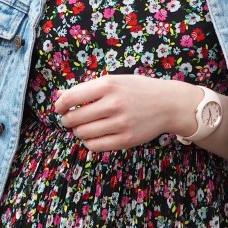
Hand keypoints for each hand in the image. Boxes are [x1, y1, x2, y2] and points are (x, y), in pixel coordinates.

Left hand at [53, 73, 198, 151]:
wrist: (168, 104)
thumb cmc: (137, 90)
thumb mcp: (113, 81)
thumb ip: (86, 88)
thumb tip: (59, 95)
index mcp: (108, 85)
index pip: (71, 98)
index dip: (60, 105)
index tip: (59, 108)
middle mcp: (113, 104)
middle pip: (75, 118)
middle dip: (67, 120)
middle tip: (70, 119)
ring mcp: (120, 124)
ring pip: (83, 134)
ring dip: (78, 131)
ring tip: (83, 127)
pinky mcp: (126, 140)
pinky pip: (95, 146)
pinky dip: (88, 142)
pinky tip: (93, 136)